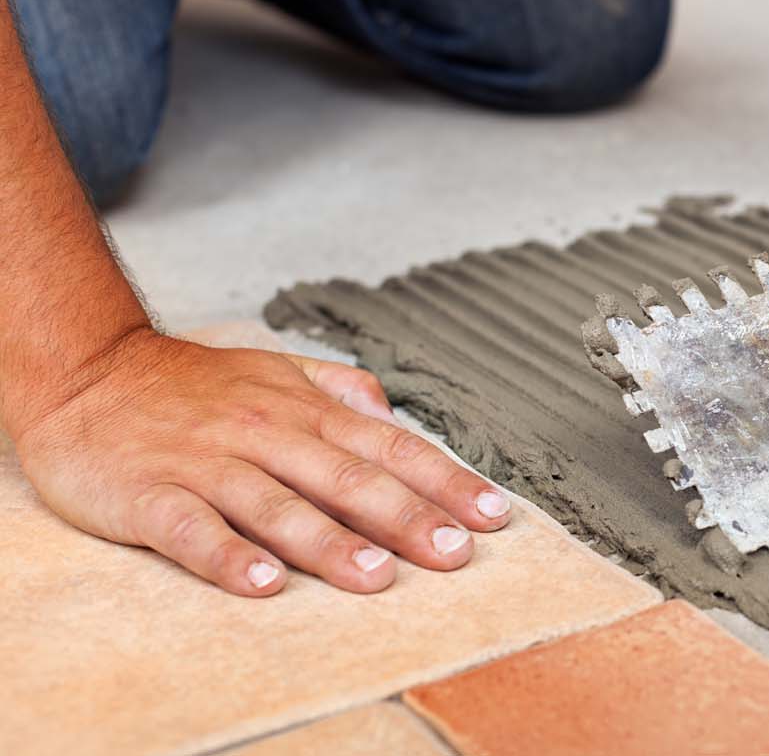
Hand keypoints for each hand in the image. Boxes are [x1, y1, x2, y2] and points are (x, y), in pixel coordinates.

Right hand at [8, 328, 510, 595]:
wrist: (89, 375)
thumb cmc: (193, 386)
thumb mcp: (276, 370)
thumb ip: (339, 389)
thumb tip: (393, 410)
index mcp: (305, 412)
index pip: (390, 449)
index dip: (445, 481)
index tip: (492, 515)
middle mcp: (267, 435)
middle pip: (348, 479)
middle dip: (407, 517)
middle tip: (454, 554)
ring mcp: (210, 464)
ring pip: (279, 505)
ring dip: (330, 543)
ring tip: (376, 577)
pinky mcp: (153, 494)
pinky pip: (194, 529)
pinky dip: (227, 556)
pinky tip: (261, 584)